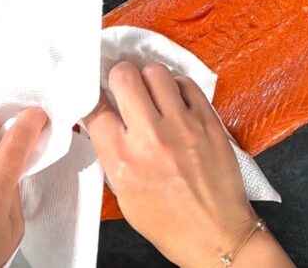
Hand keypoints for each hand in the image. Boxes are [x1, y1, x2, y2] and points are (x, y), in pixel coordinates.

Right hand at [84, 61, 291, 266]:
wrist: (215, 235)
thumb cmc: (165, 220)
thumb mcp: (122, 192)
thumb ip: (111, 153)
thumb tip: (103, 120)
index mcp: (122, 159)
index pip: (95, 107)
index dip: (92, 98)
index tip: (97, 98)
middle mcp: (151, 137)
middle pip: (124, 77)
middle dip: (119, 77)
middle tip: (122, 86)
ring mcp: (183, 126)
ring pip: (156, 73)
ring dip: (148, 78)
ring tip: (150, 92)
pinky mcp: (209, 123)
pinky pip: (187, 84)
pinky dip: (176, 87)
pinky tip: (174, 101)